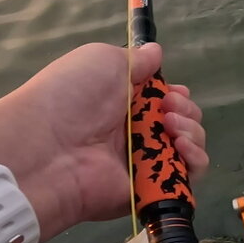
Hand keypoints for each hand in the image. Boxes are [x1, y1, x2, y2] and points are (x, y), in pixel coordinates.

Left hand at [0, 43, 207, 240]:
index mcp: (123, 104)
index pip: (164, 102)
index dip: (176, 95)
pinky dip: (195, 161)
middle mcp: (135, 135)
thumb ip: (137, 60)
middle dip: (186, 110)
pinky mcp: (151, 191)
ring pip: (190, 149)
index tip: (172, 92)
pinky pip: (187, 179)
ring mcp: (145, 165)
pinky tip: (180, 146)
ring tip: (170, 126)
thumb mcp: (103, 61)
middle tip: (167, 108)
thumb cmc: (73, 96)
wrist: (48, 148)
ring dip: (192, 132)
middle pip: (183, 123)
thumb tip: (157, 52)